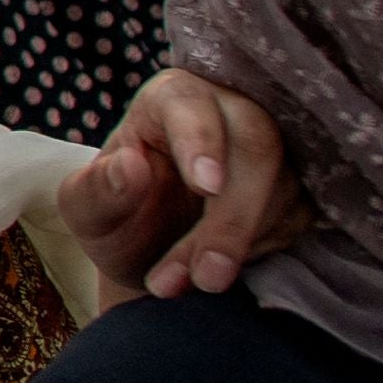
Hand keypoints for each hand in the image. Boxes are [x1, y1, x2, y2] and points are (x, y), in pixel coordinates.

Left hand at [59, 70, 312, 300]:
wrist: (151, 252)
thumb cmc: (114, 215)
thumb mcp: (86, 210)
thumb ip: (96, 189)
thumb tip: (130, 167)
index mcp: (171, 99)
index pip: (191, 104)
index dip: (200, 142)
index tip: (205, 187)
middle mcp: (230, 111)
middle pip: (255, 145)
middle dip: (232, 216)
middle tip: (207, 275)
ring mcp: (272, 150)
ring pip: (281, 187)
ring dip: (240, 244)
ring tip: (193, 283)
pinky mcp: (295, 190)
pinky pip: (296, 217)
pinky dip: (261, 250)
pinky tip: (222, 271)